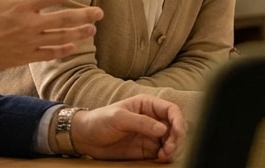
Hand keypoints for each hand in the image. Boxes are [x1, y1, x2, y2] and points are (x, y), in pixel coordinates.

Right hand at [0, 0, 102, 74]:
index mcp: (20, 4)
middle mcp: (28, 23)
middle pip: (64, 18)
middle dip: (85, 14)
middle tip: (101, 12)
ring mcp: (27, 42)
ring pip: (60, 37)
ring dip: (79, 33)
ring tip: (92, 30)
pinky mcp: (23, 57)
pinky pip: (48, 53)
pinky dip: (62, 50)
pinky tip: (72, 47)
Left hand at [70, 95, 185, 162]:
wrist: (86, 138)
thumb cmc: (100, 121)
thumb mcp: (118, 118)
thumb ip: (141, 122)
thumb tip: (163, 129)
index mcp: (147, 105)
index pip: (171, 110)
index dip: (178, 121)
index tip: (177, 133)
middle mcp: (152, 119)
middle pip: (175, 127)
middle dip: (176, 138)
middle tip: (168, 149)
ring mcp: (151, 135)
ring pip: (172, 141)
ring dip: (173, 149)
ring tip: (163, 156)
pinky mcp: (147, 149)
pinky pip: (164, 153)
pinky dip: (167, 157)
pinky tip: (160, 159)